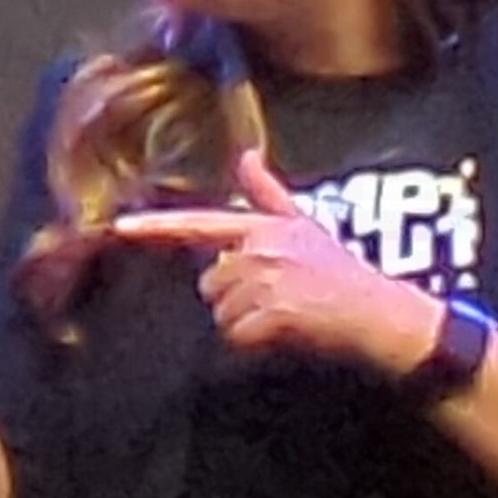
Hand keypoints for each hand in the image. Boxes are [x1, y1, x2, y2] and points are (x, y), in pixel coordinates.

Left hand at [106, 148, 445, 372]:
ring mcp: (265, 280)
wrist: (379, 314)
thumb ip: (268, 194)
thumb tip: (246, 154)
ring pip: (221, 313)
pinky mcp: (272, 313)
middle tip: (277, 300)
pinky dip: (255, 343)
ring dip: (246, 323)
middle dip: (233, 299)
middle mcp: (260, 248)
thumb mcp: (306, 225)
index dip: (155, 227)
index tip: (118, 227)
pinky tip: (284, 334)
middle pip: (210, 284)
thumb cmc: (342, 273)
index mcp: (263, 227)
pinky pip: (236, 335)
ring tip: (284, 316)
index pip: (199, 223)